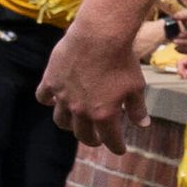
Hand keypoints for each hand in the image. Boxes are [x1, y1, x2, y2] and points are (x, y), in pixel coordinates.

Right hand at [38, 13, 155, 148]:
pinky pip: (43, 98)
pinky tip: (53, 100)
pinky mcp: (50, 81)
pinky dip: (48, 101)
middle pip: (82, 134)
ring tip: (75, 123)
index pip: (110, 139)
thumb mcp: (137, 87)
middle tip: (98, 140)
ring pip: (61, 120)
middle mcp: (80, 110)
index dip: (116, 146)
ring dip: (69, 125)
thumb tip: (143, 125)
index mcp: (104, 114)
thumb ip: (138, 109)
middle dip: (92, 140)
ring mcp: (63, 97)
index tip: (120, 149)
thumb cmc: (122, 61)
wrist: (99, 37)